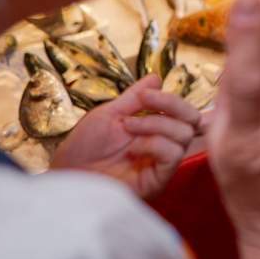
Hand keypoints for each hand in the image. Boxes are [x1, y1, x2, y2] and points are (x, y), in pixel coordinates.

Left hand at [52, 75, 200, 198]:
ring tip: (129, 128)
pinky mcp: (157, 180)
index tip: (145, 95)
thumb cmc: (82, 147)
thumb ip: (134, 98)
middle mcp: (162, 145)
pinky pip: (173, 154)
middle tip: (143, 104)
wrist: (67, 174)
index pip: (183, 111)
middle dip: (172, 106)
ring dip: (156, 124)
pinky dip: (154, 144)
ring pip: (184, 135)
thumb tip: (156, 78)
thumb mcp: (109, 114)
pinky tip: (133, 149)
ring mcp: (161, 163)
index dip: (170, 98)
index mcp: (154, 129)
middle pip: (193, 120)